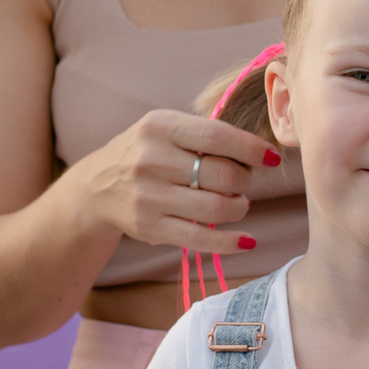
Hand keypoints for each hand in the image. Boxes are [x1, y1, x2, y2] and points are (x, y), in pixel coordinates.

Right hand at [78, 109, 275, 254]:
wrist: (98, 186)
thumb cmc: (146, 152)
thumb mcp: (166, 129)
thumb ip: (205, 135)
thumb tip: (258, 153)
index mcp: (160, 126)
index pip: (217, 136)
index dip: (251, 148)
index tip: (270, 157)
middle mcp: (151, 160)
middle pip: (221, 175)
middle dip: (244, 181)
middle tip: (244, 182)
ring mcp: (149, 196)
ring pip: (215, 208)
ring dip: (239, 208)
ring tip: (237, 203)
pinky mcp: (149, 227)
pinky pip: (200, 239)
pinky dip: (230, 242)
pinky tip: (246, 240)